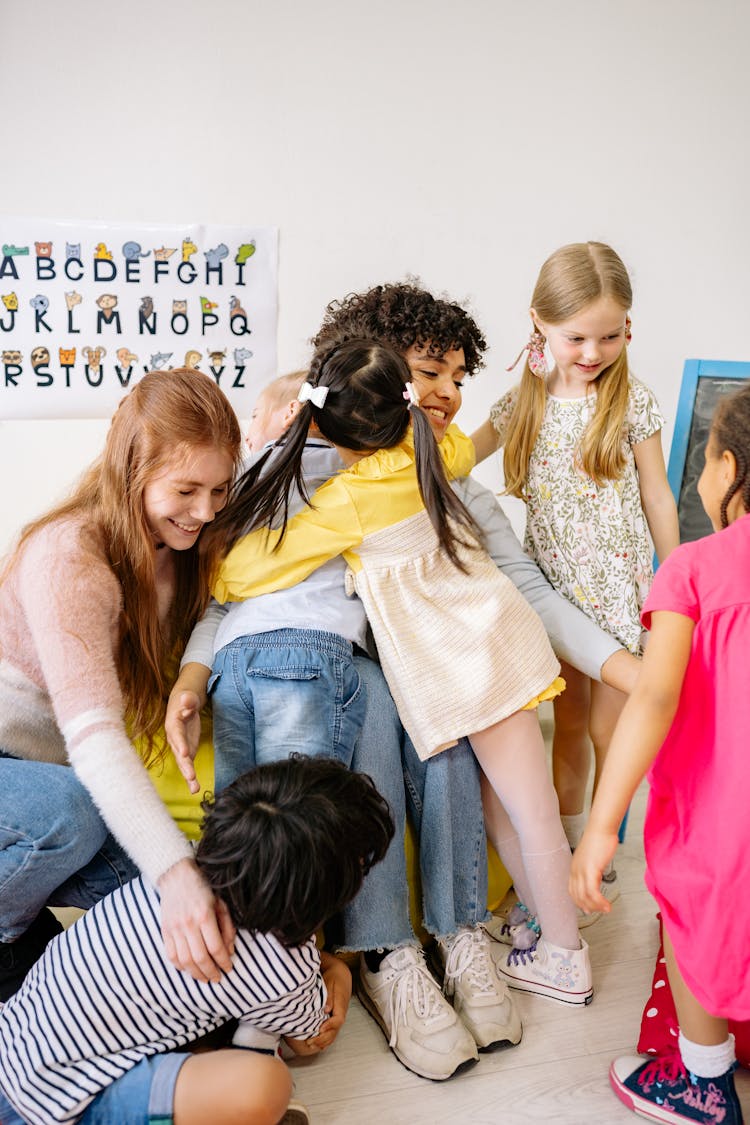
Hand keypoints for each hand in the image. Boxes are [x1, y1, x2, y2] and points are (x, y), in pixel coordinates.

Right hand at [158, 857, 235, 982]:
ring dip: (196, 974)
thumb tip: (230, 951)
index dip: (223, 962)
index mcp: (204, 915)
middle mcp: (188, 924)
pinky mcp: (164, 930)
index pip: (215, 947)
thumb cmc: (203, 888)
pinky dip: (180, 966)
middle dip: (210, 972)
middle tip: (218, 978)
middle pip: (200, 958)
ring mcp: (174, 928)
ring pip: (185, 960)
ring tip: (205, 978)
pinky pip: (171, 955)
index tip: (229, 968)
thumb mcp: (220, 903)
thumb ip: (227, 927)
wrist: (176, 876)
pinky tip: (189, 969)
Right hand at [165, 689, 202, 793]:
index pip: (177, 736)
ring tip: (195, 788)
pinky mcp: (187, 752)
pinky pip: (188, 766)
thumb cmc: (186, 700)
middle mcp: (174, 739)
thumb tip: (187, 699)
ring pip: (183, 763)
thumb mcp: (188, 697)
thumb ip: (188, 700)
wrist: (182, 705)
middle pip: (179, 754)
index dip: (181, 744)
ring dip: (188, 776)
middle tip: (191, 776)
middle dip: (185, 765)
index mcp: (173, 725)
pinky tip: (195, 789)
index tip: (185, 753)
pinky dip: (191, 778)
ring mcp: (180, 747)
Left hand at [314, 952, 351, 1049]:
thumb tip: (326, 1009)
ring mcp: (338, 1016)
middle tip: (310, 1042)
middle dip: (323, 1039)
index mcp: (341, 1004)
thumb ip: (328, 995)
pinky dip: (324, 1039)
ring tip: (310, 1045)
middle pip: (335, 1030)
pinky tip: (315, 1043)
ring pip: (333, 1033)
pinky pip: (331, 1031)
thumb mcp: (330, 982)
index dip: (329, 1026)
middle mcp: (341, 1012)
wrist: (341, 973)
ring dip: (323, 1041)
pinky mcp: (334, 1017)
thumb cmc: (334, 976)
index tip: (319, 1029)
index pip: (338, 1019)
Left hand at [569, 827, 618, 915]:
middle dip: (589, 906)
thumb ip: (591, 868)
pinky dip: (600, 901)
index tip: (588, 909)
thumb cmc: (599, 840)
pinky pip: (593, 892)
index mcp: (574, 867)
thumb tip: (596, 876)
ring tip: (606, 910)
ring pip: (585, 896)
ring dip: (596, 906)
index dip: (579, 901)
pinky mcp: (591, 870)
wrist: (602, 829)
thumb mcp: (592, 857)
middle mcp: (575, 870)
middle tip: (600, 911)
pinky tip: (607, 904)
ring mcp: (582, 871)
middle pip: (577, 896)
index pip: (572, 890)